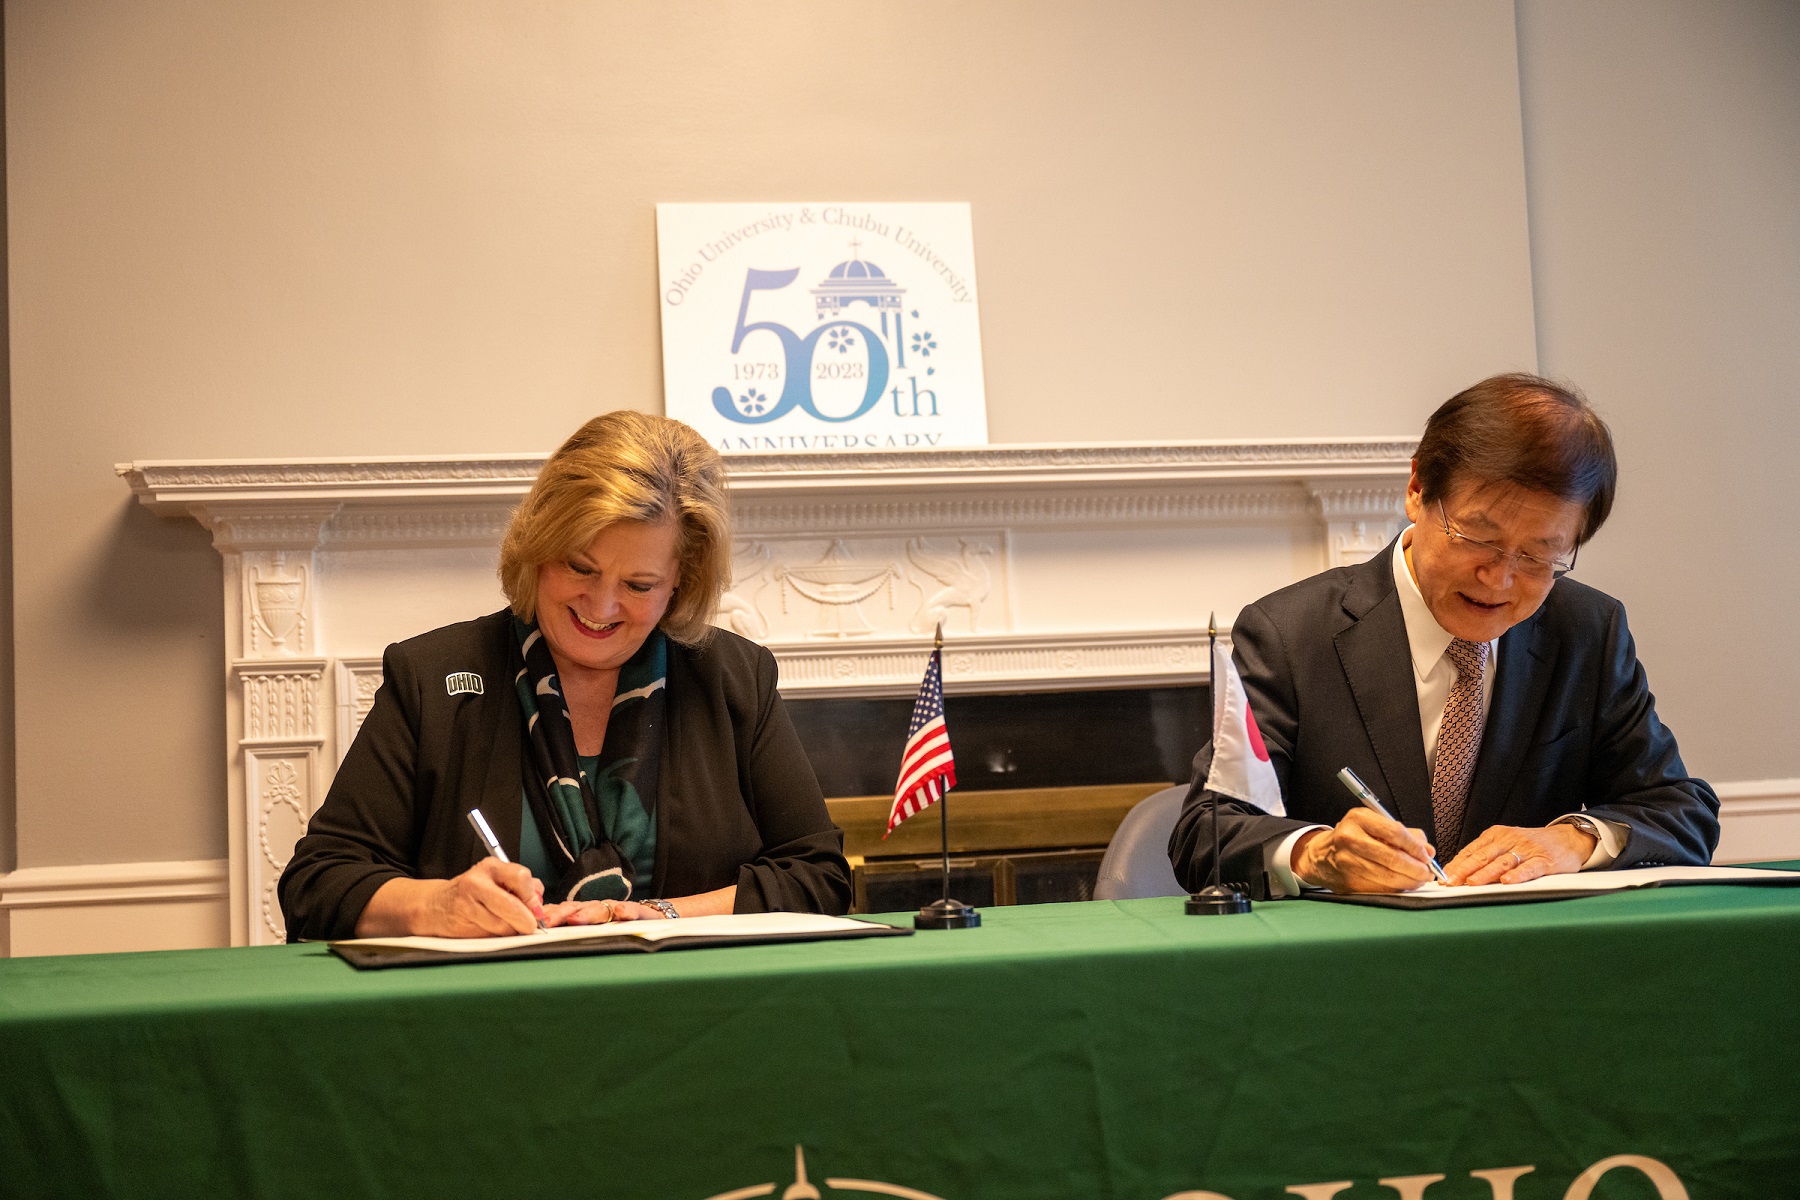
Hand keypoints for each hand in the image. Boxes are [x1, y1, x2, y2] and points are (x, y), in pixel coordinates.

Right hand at [408, 858, 544, 936]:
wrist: (436, 905)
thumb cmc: (472, 893)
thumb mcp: (497, 881)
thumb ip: (521, 888)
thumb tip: (539, 904)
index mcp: (491, 867)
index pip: (521, 878)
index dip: (532, 898)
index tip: (537, 910)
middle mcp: (477, 882)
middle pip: (512, 905)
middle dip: (525, 920)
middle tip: (530, 925)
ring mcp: (467, 903)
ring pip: (502, 924)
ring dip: (511, 930)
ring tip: (505, 924)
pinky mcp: (460, 923)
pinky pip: (490, 935)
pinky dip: (497, 936)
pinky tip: (491, 928)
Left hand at [542, 899, 670, 925]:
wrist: (650, 918)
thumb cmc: (615, 926)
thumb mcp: (591, 930)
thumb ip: (570, 931)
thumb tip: (540, 940)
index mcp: (582, 913)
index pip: (561, 911)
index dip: (548, 915)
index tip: (533, 923)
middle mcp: (596, 908)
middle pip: (575, 908)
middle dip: (560, 914)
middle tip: (548, 922)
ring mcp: (615, 909)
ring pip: (600, 909)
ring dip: (587, 914)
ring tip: (576, 919)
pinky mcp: (636, 911)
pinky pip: (631, 909)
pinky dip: (626, 911)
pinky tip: (621, 913)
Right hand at [1293, 807, 1438, 892]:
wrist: (1322, 856)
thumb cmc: (1355, 838)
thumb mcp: (1376, 825)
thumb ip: (1406, 835)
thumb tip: (1428, 851)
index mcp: (1359, 819)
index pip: (1395, 833)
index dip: (1415, 847)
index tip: (1427, 856)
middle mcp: (1350, 839)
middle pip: (1393, 858)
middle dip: (1416, 869)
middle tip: (1427, 873)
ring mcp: (1347, 862)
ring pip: (1389, 877)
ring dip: (1410, 881)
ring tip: (1419, 880)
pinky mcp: (1348, 882)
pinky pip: (1381, 889)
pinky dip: (1396, 889)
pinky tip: (1402, 885)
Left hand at [1444, 823, 1595, 885]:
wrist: (1567, 838)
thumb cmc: (1532, 844)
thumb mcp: (1506, 843)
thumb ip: (1486, 855)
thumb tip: (1460, 872)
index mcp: (1496, 835)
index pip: (1471, 851)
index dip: (1456, 864)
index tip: (1442, 877)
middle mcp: (1509, 840)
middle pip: (1482, 856)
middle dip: (1464, 870)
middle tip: (1450, 882)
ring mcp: (1527, 849)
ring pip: (1502, 862)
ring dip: (1485, 873)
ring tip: (1471, 883)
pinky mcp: (1544, 860)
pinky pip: (1529, 868)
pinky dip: (1518, 875)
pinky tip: (1507, 881)